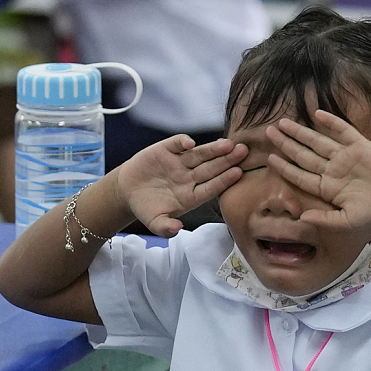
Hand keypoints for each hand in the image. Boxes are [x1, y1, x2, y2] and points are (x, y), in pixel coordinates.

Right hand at [113, 135, 244, 234]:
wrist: (127, 191)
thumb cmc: (145, 208)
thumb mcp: (154, 222)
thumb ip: (165, 228)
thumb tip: (175, 229)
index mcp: (191, 196)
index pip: (211, 187)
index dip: (224, 180)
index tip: (237, 173)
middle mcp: (189, 177)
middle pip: (211, 168)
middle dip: (227, 160)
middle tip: (243, 152)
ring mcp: (179, 163)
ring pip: (200, 154)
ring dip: (213, 149)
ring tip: (228, 144)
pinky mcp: (166, 150)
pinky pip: (177, 144)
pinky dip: (183, 142)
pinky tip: (190, 142)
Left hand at [268, 110, 370, 228]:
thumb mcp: (346, 221)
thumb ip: (323, 220)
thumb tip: (301, 218)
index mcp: (327, 188)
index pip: (300, 175)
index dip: (284, 166)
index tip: (269, 158)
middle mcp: (333, 170)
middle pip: (304, 155)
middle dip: (286, 144)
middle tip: (268, 132)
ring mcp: (346, 156)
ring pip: (318, 141)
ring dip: (301, 131)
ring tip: (283, 123)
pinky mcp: (361, 146)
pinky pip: (343, 131)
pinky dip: (331, 122)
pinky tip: (316, 114)